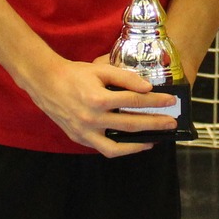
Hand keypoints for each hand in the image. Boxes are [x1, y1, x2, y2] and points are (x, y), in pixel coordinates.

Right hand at [23, 56, 176, 156]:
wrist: (46, 82)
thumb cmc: (75, 74)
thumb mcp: (101, 69)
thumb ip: (126, 77)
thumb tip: (147, 88)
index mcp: (98, 98)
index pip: (134, 101)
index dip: (155, 101)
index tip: (170, 101)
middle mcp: (92, 118)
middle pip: (131, 124)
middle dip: (155, 123)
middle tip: (171, 122)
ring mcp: (85, 132)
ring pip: (119, 144)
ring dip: (140, 142)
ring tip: (155, 138)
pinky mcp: (80, 138)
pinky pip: (105, 149)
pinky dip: (122, 148)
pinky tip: (134, 143)